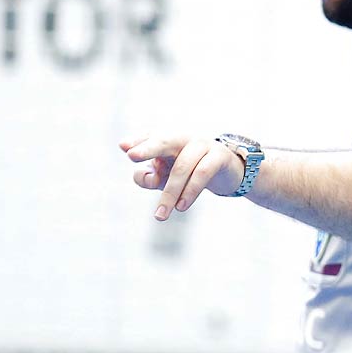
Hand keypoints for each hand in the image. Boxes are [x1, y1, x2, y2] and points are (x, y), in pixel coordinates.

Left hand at [120, 134, 247, 221]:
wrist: (228, 173)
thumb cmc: (190, 173)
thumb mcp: (167, 177)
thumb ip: (150, 177)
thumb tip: (142, 176)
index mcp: (169, 141)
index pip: (150, 137)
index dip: (137, 141)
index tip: (123, 147)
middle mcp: (184, 138)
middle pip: (164, 140)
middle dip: (148, 148)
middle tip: (131, 156)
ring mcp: (203, 145)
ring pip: (182, 167)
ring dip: (170, 192)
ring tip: (160, 215)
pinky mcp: (219, 157)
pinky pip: (202, 173)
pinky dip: (190, 191)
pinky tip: (181, 207)